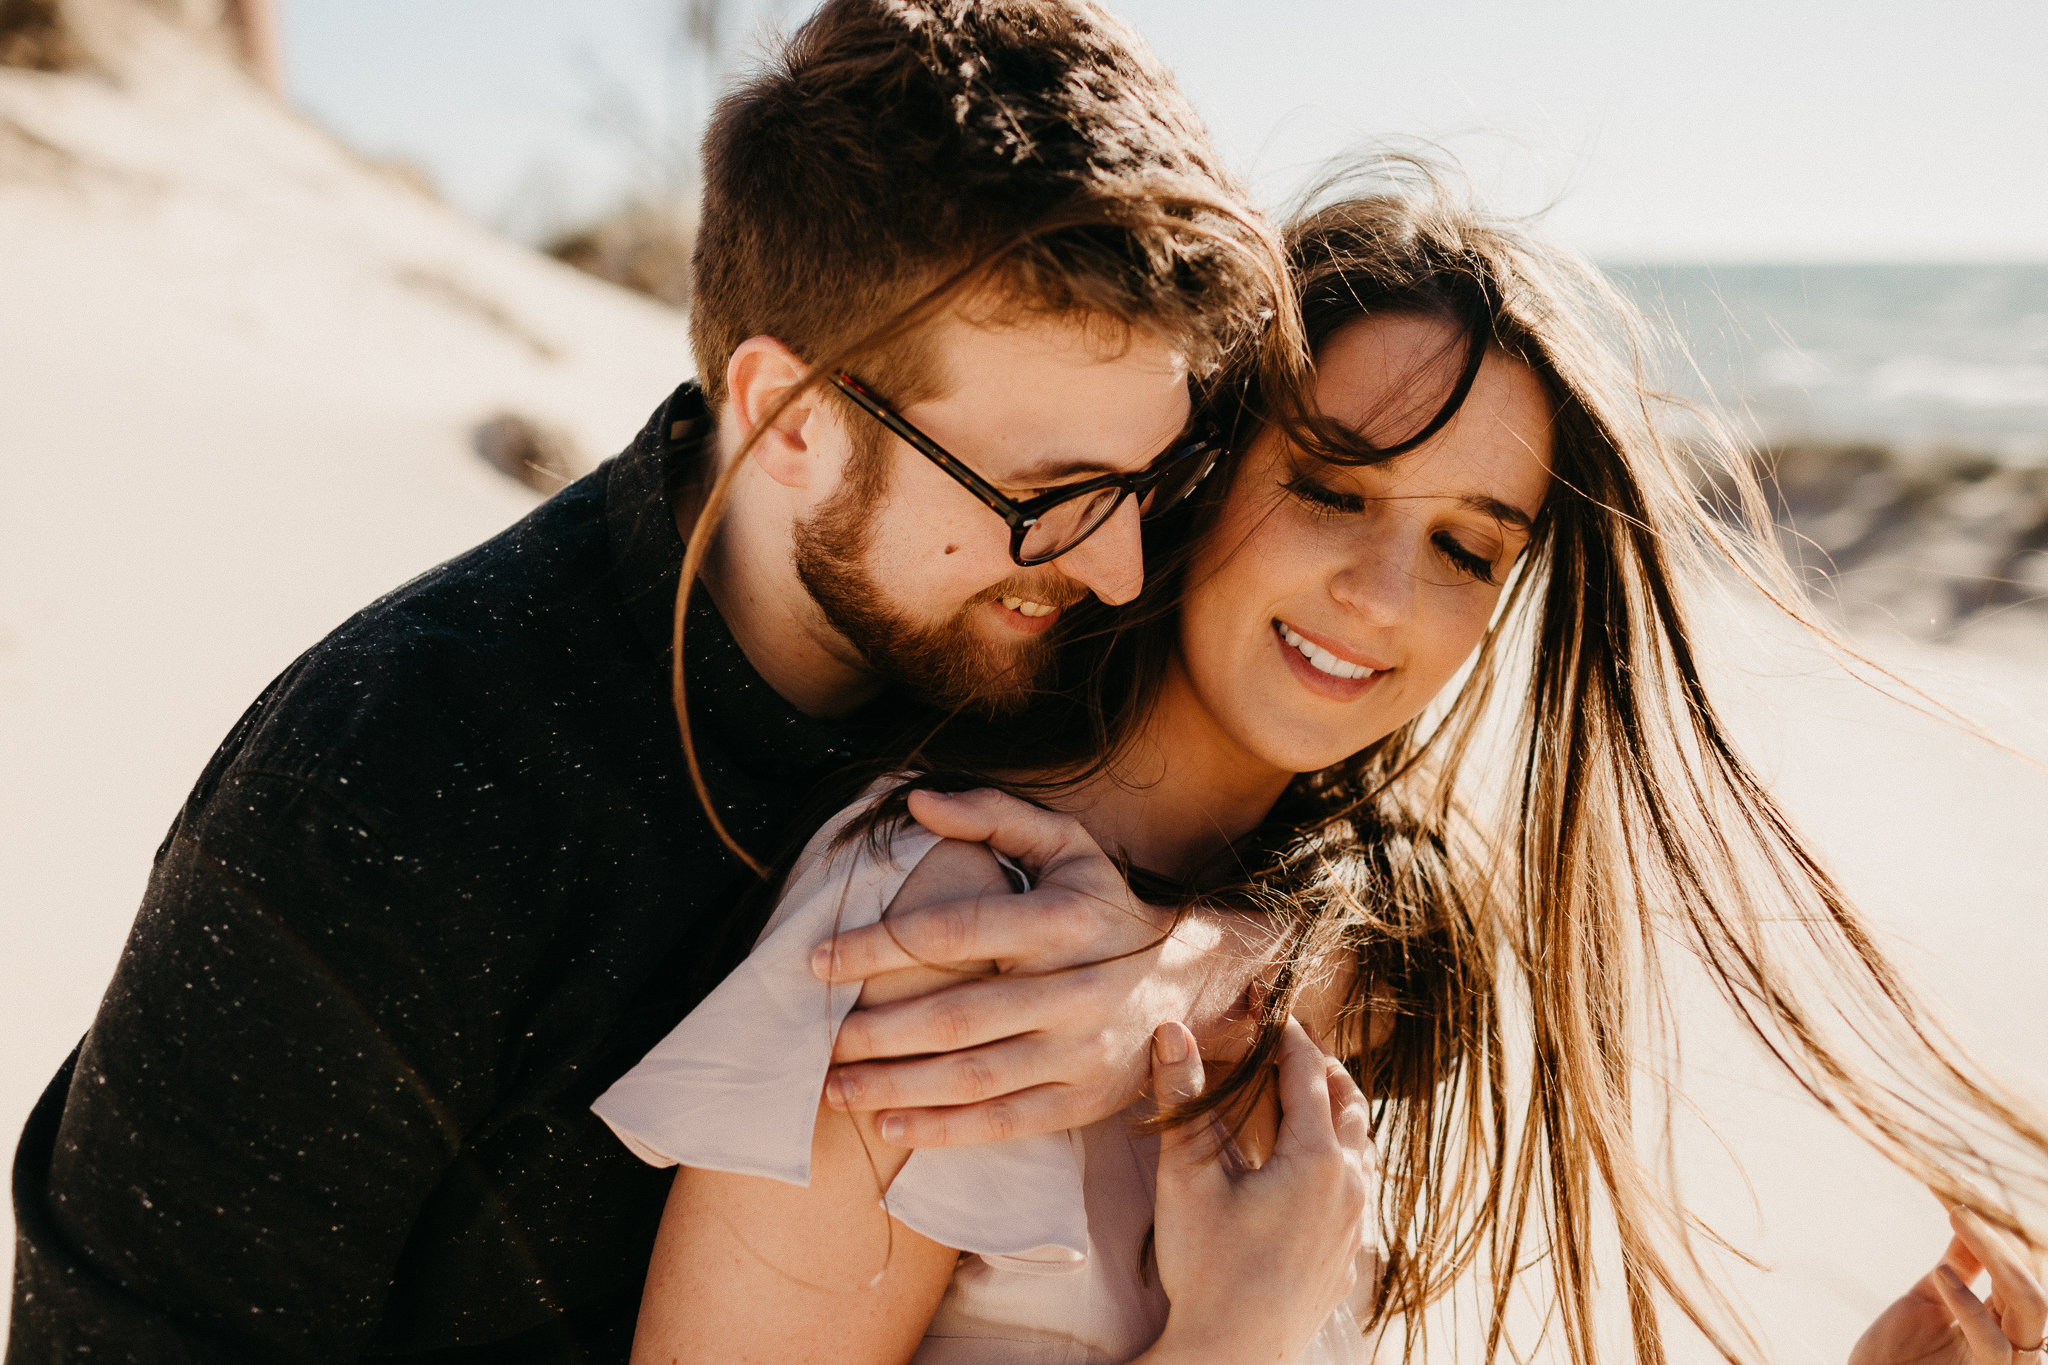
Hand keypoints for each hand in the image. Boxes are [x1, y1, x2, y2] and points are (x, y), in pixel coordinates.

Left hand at [811, 788, 1250, 1146]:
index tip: (818, 961)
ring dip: (896, 1086)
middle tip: (820, 1039)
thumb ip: (993, 816)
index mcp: (1062, 920)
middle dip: (877, 1033)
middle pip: (957, 1018)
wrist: (1193, 979)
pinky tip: (891, 1124)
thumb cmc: (1105, 906)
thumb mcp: (1066, 844)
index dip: (880, 946)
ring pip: (975, 1077)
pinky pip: (1006, 1122)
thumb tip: (916, 800)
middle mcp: (1076, 989)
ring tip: (834, 1087)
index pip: (955, 931)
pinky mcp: (1085, 1100)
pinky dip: (945, 1129)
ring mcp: (1083, 1052)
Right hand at [1138, 1018, 1375, 1364]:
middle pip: (1348, 1100)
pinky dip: (1335, 1154)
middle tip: (1282, 1045)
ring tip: (1296, 1096)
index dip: (1284, 1033)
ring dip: (1332, 1111)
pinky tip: (1303, 1164)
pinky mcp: (1349, 1252)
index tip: (1264, 1003)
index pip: (1306, 1072)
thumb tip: (1172, 1031)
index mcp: (1316, 1159)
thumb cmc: (1208, 1269)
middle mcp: (1349, 1185)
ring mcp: (1356, 1222)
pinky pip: (1356, 1184)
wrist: (1233, 1356)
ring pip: (1359, 1144)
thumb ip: (1183, 1102)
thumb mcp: (1188, 1180)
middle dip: (1316, 1066)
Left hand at [1850, 1205, 2045, 1364]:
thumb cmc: (1894, 1357)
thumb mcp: (1927, 1300)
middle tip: (1960, 1198)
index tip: (1954, 1182)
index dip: (1993, 1224)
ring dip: (1997, 1255)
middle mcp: (2017, 1341)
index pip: (2017, 1265)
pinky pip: (1994, 1344)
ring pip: (2030, 1304)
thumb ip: (1959, 1267)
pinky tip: (1941, 1277)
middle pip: (2031, 1278)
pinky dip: (1969, 1305)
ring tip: (1958, 1218)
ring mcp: (2007, 1364)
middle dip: (2002, 1233)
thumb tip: (1971, 1218)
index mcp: (2006, 1320)